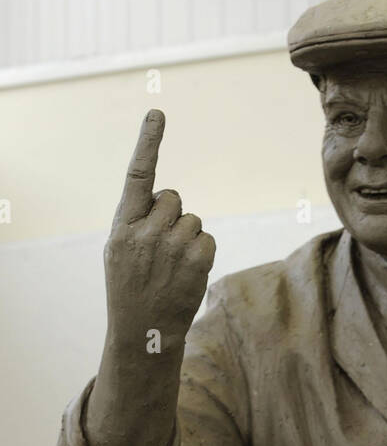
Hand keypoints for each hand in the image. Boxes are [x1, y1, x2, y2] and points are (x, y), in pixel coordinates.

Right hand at [103, 110, 215, 343]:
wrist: (143, 331)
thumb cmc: (131, 286)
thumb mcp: (120, 250)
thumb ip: (138, 219)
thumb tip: (169, 200)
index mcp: (122, 224)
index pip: (138, 176)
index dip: (148, 143)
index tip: (157, 114)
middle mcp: (146, 231)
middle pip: (173, 198)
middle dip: (171, 216)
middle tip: (161, 248)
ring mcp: (172, 246)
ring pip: (192, 220)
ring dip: (187, 238)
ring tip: (172, 265)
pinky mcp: (197, 260)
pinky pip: (207, 238)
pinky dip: (201, 252)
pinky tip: (187, 272)